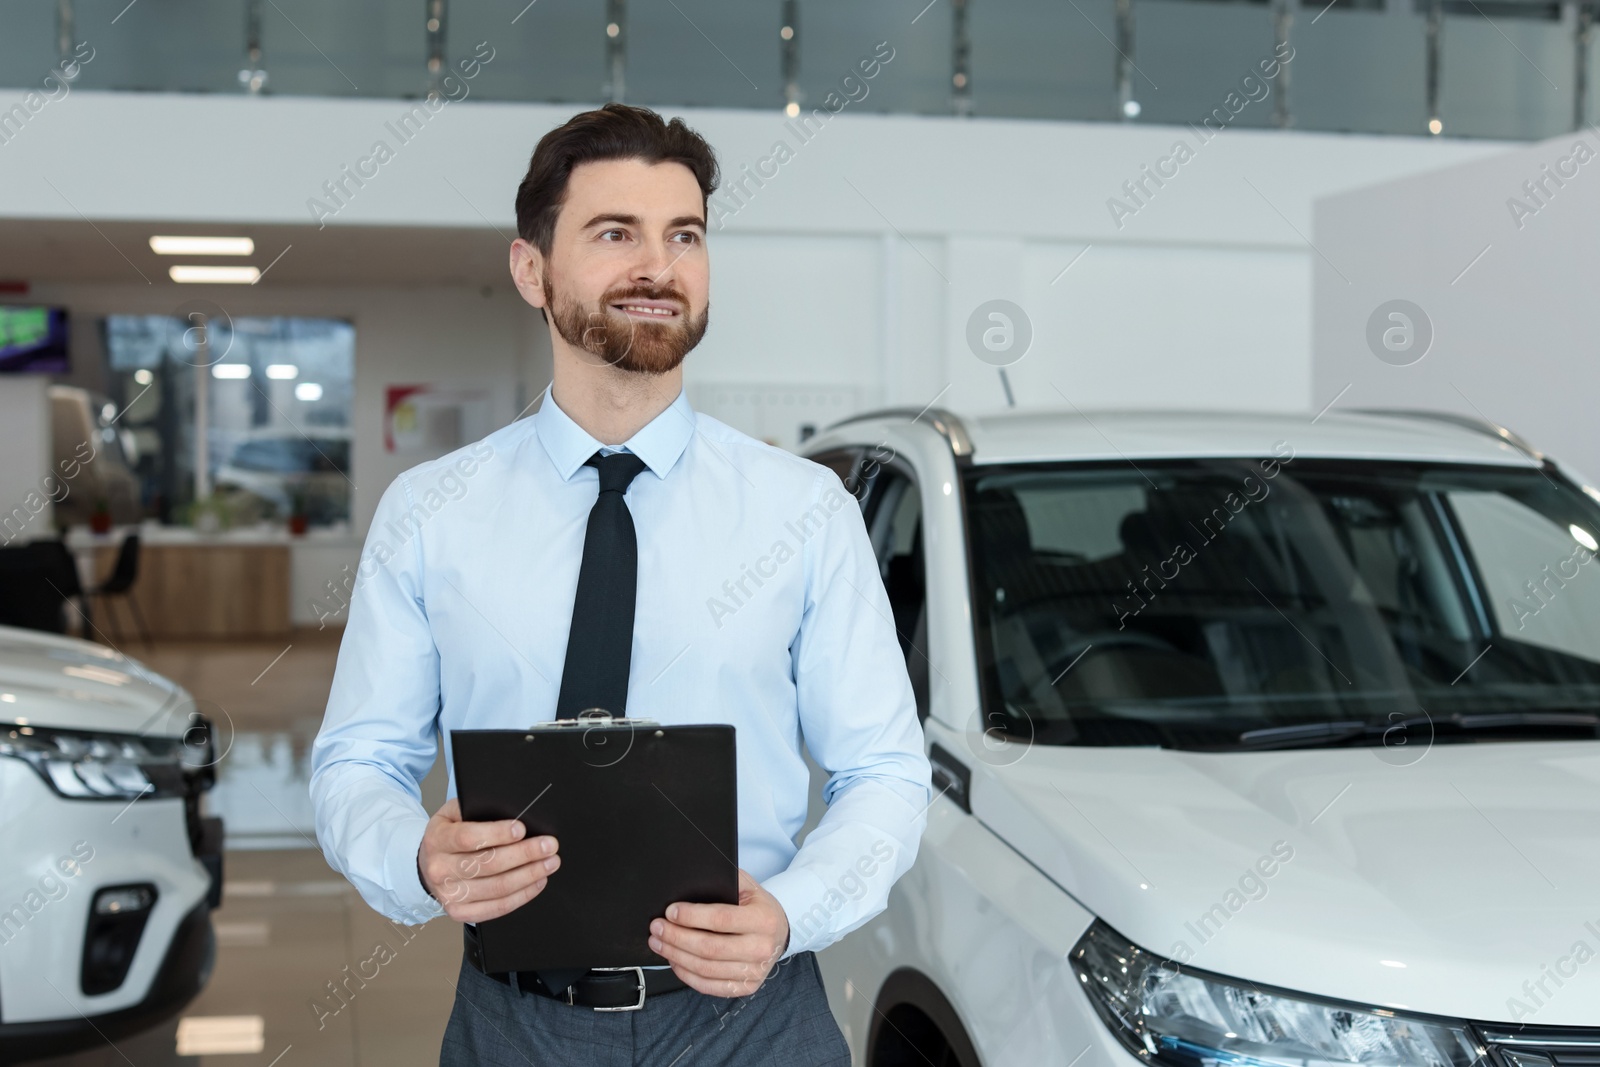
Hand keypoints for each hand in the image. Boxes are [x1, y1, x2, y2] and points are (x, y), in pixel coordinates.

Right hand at [417, 798, 559, 922]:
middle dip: (524, 854)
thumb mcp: (454, 814)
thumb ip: (477, 810)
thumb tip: (513, 812)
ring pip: (497, 888)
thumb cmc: (449, 835)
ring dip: (529, 875)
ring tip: (550, 863)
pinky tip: (537, 882)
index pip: (468, 837)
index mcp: (438, 839)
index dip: (497, 834)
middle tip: (549, 845)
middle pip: (488, 864)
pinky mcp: (460, 912)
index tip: (522, 829)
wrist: (428, 865)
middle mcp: (440, 869)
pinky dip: (522, 896)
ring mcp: (450, 895)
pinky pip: (497, 907)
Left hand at [647, 869, 789, 996]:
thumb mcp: (748, 886)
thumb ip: (724, 882)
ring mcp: (755, 972)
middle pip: (710, 948)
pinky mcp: (746, 987)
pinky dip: (686, 974)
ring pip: (706, 969)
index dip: (692, 916)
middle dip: (677, 937)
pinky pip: (709, 986)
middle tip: (656, 928)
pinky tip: (674, 960)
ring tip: (659, 943)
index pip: (721, 919)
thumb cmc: (757, 907)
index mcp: (764, 919)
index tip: (670, 912)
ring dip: (676, 956)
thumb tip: (688, 886)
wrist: (779, 932)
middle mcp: (762, 948)